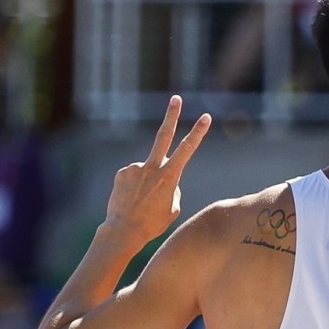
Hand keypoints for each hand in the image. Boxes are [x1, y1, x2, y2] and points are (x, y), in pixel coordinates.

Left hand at [104, 96, 211, 242]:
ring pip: (148, 170)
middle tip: (176, 98)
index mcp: (170, 176)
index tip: (206, 117)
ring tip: (142, 202)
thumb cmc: (153, 223)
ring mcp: (135, 168)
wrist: (123, 230)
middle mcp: (152, 167)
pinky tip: (132, 199)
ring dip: (148, 183)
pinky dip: (135, 186)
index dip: (198, 132)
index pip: (187, 149)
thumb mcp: (173, 207)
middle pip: (164, 135)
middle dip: (171, 116)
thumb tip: (162, 177)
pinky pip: (134, 176)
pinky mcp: (122, 172)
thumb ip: (172, 188)